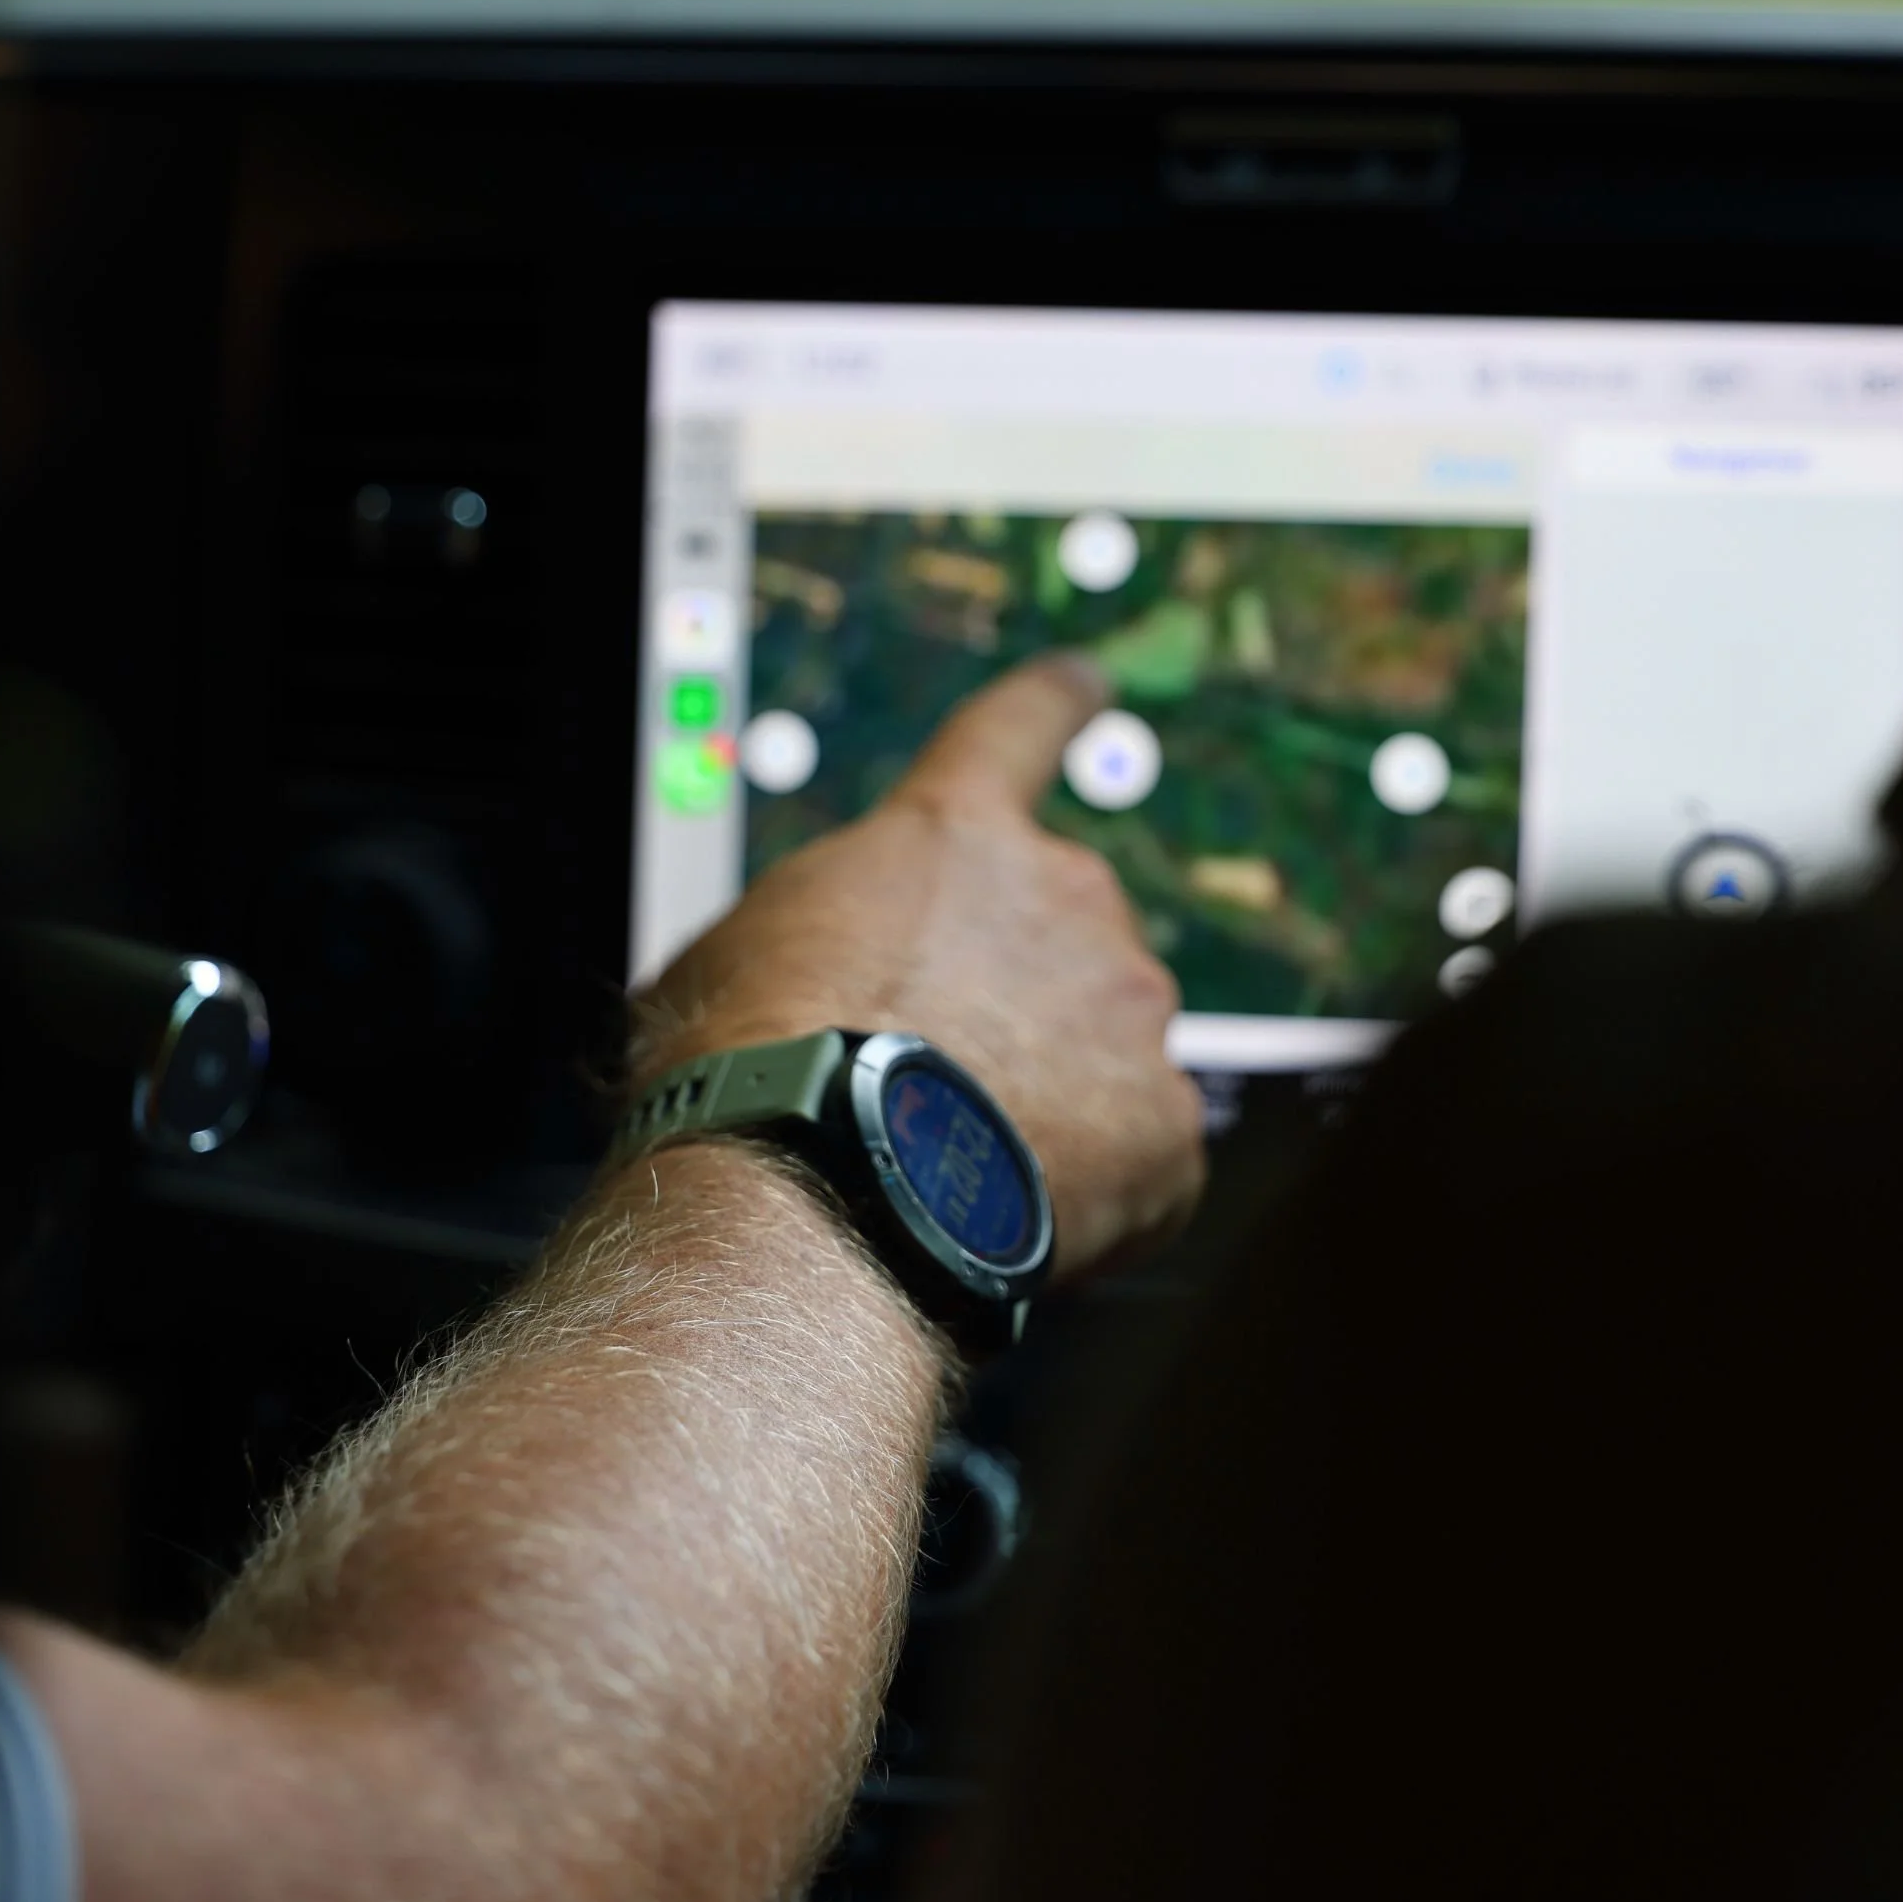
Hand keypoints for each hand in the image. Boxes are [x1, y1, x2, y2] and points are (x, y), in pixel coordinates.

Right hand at [632, 656, 1206, 1278]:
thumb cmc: (755, 1067)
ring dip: (1052, 1091)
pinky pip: (1142, 1152)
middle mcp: (1065, 895)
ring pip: (1102, 1044)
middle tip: (935, 1076)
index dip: (1054, 705)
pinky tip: (1009, 1216)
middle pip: (1058, 931)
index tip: (1087, 685)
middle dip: (1013, 995)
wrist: (822, 1185)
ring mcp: (1129, 1006)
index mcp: (953, 833)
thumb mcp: (734, 951)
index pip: (1018, 727)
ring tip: (957, 1163)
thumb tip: (794, 973)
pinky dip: (1093, 1186)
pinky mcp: (1167, 1121)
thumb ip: (810, 930)